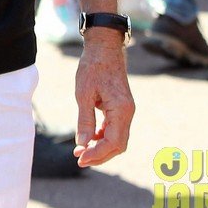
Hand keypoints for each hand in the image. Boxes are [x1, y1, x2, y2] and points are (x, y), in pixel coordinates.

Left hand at [73, 33, 134, 166]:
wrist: (104, 49)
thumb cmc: (93, 68)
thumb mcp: (83, 94)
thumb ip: (85, 121)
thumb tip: (83, 144)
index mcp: (122, 110)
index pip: (113, 142)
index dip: (97, 154)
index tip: (80, 158)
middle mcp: (128, 113)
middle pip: (118, 145)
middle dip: (100, 155)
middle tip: (79, 158)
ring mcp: (126, 111)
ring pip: (117, 139)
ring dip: (101, 147)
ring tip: (81, 150)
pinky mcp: (121, 108)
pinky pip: (115, 129)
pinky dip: (103, 137)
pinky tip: (90, 138)